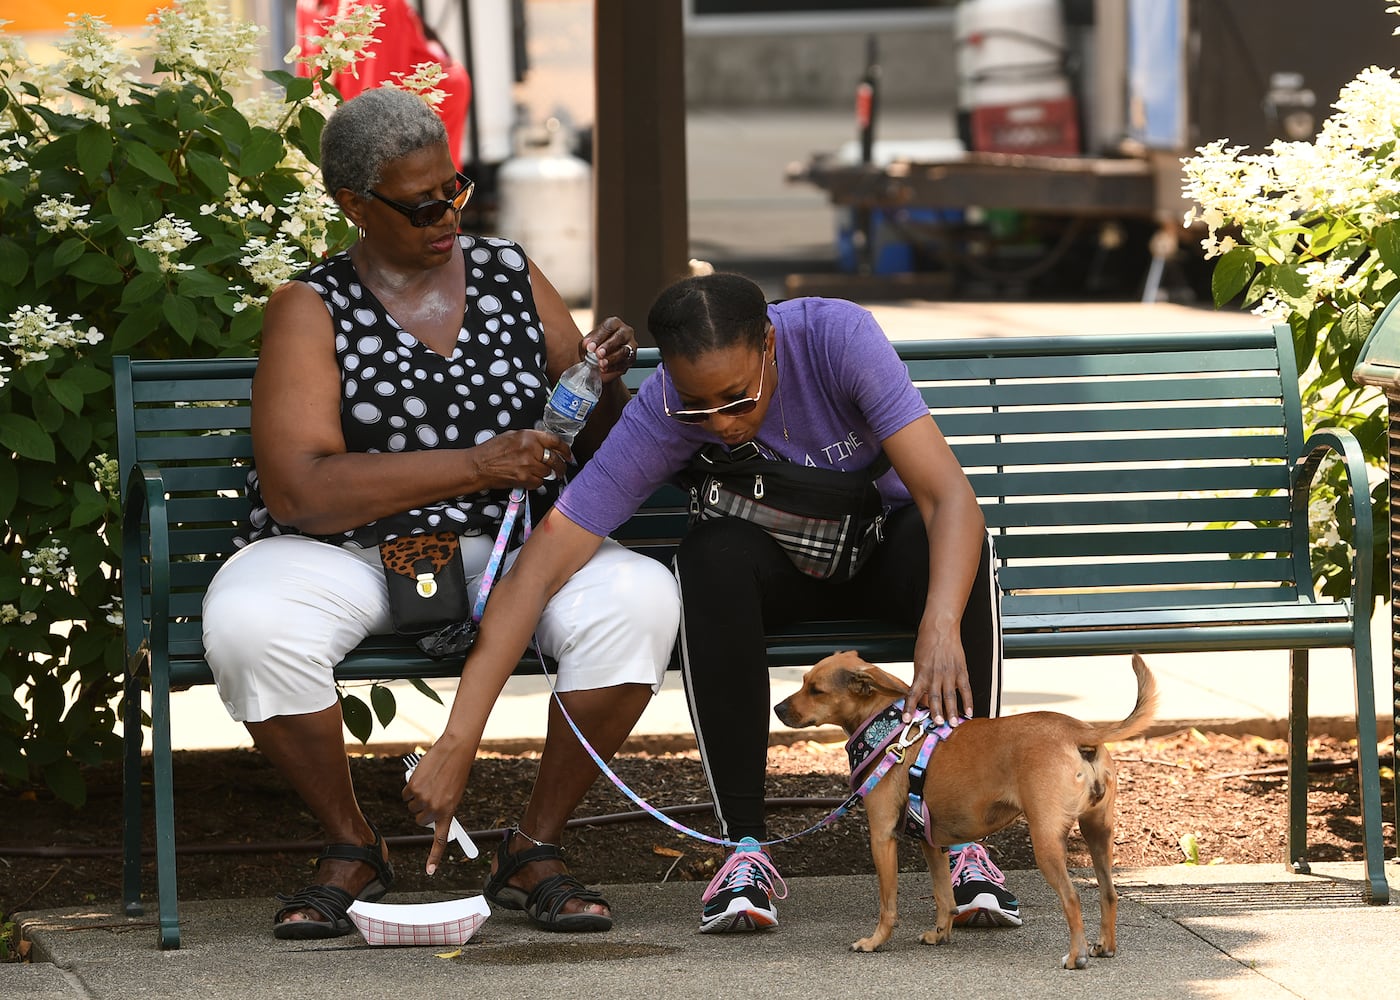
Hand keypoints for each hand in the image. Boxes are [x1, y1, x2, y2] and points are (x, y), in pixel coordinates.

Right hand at [401, 738, 472, 874]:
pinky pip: (405, 794)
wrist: (455, 750)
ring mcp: (422, 798)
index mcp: (449, 812)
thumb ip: (442, 807)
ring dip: (416, 798)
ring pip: (411, 806)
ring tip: (429, 784)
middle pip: (419, 820)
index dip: (435, 857)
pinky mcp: (413, 787)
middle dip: (421, 811)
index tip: (430, 871)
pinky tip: (421, 778)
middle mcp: (435, 808)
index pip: (440, 840)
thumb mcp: (455, 794)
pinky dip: (410, 788)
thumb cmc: (457, 771)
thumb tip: (427, 816)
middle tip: (431, 798)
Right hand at [470, 429, 570, 488]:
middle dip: (560, 466)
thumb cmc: (492, 450)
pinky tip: (529, 478)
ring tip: (537, 472)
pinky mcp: (524, 479)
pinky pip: (539, 483)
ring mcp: (528, 465)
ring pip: (547, 472)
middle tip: (561, 469)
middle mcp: (531, 449)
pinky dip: (536, 482)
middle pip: (555, 459)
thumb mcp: (512, 435)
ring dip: (545, 474)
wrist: (479, 466)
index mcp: (529, 436)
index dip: (565, 449)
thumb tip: (545, 444)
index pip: (555, 441)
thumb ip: (530, 438)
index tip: (568, 454)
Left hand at [584, 316, 636, 381]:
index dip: (598, 337)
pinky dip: (614, 367)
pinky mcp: (631, 358)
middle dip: (608, 346)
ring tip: (601, 364)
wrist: (600, 361)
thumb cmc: (595, 347)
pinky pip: (625, 363)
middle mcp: (625, 332)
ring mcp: (631, 345)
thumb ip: (587, 342)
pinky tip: (605, 369)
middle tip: (598, 354)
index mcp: (614, 323)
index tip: (590, 347)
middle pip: (619, 337)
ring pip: (624, 351)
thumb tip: (587, 344)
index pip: (608, 327)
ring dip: (612, 358)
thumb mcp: (588, 342)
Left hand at [905, 629, 971, 726]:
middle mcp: (934, 674)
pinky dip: (968, 701)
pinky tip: (970, 711)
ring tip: (953, 723)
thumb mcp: (918, 662)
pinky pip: (965, 688)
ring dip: (952, 710)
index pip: (913, 693)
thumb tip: (921, 699)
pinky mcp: (961, 670)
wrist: (940, 628)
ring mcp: (949, 673)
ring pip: (950, 695)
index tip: (907, 719)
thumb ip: (920, 680)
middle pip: (934, 696)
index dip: (910, 707)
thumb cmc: (927, 644)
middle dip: (936, 712)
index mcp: (921, 673)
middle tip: (938, 724)